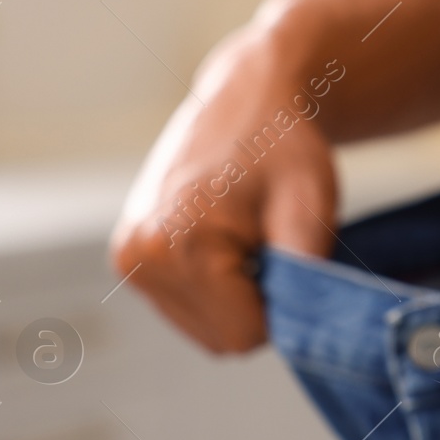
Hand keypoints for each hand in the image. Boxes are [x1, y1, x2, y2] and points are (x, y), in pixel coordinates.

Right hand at [109, 28, 337, 351]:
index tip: (287, 257)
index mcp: (180, 243)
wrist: (246, 101)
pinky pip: (187, 309)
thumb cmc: (284, 148)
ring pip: (205, 329)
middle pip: (222, 338)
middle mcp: (140, 256)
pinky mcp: (128, 259)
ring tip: (247, 240)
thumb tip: (303, 334)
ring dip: (237, 299)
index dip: (282, 308)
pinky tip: (225, 243)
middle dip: (258, 304)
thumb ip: (305, 274)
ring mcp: (128, 259)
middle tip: (269, 244)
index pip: (244, 335)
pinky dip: (216, 290)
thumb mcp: (310, 205)